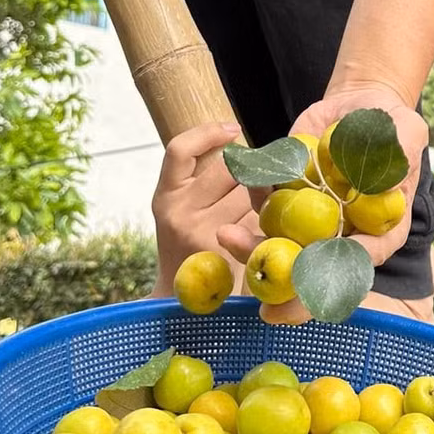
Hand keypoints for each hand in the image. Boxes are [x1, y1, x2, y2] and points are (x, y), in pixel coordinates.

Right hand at [150, 122, 255, 297]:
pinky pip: (261, 220)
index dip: (207, 133)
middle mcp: (179, 212)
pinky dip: (269, 222)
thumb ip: (203, 183)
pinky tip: (266, 230)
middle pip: (229, 168)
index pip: (179, 150)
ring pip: (251, 193)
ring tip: (258, 213)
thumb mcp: (182, 212)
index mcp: (165, 197)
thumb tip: (244, 145)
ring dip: (263, 197)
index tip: (233, 128)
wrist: (180, 305)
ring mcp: (203, 232)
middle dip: (250, 169)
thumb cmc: (190, 248)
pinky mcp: (228, 252)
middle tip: (260, 180)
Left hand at [218, 82, 427, 324]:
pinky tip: (246, 184)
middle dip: (286, 285)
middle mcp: (343, 233)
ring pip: (281, 244)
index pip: (363, 261)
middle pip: (315, 269)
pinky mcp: (288, 197)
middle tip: (262, 302)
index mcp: (378, 230)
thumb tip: (392, 178)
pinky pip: (266, 205)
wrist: (359, 105)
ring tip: (226, 236)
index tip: (313, 282)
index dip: (340, 278)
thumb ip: (402, 152)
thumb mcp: (406, 130)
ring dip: (253, 248)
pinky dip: (253, 201)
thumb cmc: (392, 123)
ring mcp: (312, 218)